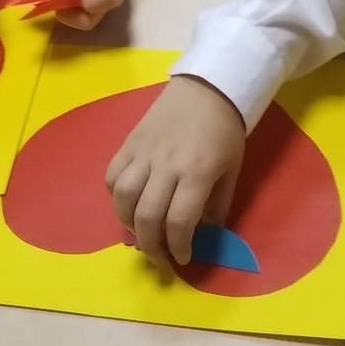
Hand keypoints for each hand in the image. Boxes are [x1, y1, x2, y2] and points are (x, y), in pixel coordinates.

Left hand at [32, 0, 124, 29]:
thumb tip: (32, 2)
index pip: (89, 9)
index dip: (71, 3)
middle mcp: (113, 4)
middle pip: (86, 21)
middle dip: (67, 10)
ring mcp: (110, 8)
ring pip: (85, 20)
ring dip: (69, 10)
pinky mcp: (104, 8)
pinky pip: (86, 15)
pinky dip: (75, 8)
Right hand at [106, 75, 244, 266]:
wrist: (207, 87)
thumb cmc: (225, 130)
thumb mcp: (232, 170)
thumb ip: (217, 205)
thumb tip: (203, 236)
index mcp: (196, 172)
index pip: (178, 221)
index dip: (177, 247)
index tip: (182, 258)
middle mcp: (166, 164)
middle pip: (146, 215)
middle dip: (150, 244)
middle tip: (158, 257)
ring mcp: (143, 152)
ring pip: (123, 197)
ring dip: (127, 223)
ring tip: (139, 233)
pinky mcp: (129, 142)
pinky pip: (113, 175)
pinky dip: (116, 196)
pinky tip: (127, 204)